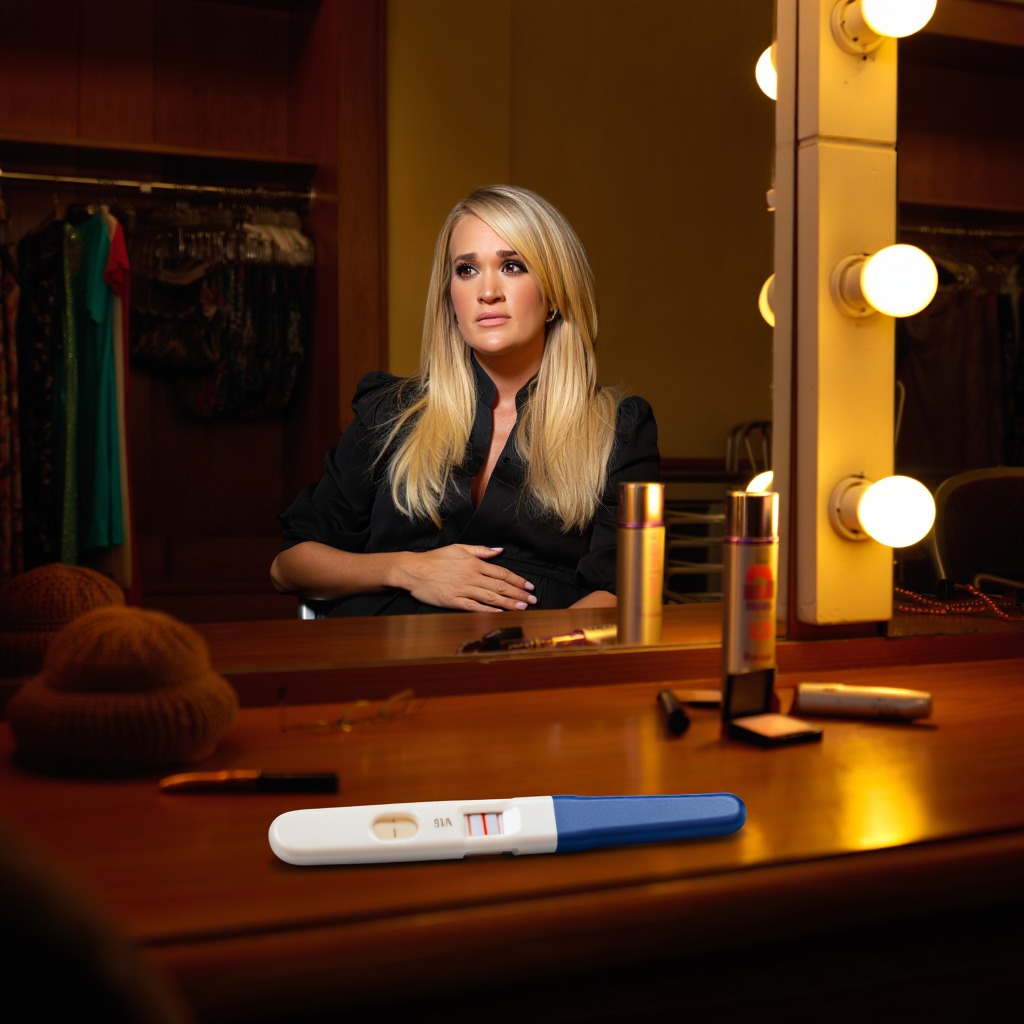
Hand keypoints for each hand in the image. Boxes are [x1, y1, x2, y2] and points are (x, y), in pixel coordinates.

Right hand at [396, 546, 536, 611]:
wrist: (413, 570)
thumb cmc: (436, 558)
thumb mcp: (459, 548)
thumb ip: (481, 550)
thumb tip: (499, 551)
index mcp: (474, 563)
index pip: (501, 573)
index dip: (517, 580)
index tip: (529, 586)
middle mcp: (471, 576)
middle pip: (500, 586)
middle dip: (518, 594)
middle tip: (532, 600)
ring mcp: (462, 590)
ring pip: (490, 598)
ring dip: (509, 603)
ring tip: (523, 607)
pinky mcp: (453, 601)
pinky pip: (474, 607)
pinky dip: (488, 611)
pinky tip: (501, 613)